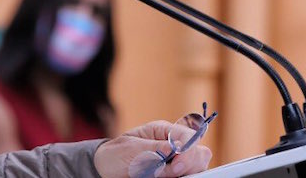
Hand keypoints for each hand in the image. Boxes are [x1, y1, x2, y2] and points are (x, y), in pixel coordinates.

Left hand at [93, 120, 212, 177]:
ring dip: (186, 173)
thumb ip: (153, 148)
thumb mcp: (131, 148)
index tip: (177, 163)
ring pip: (197, 168)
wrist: (105, 171)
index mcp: (165, 131)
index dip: (188, 149)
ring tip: (162, 175)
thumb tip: (174, 148)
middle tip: (172, 171)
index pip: (189, 135)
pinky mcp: (173, 176)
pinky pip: (186, 177)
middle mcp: (174, 146)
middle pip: (200, 153)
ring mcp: (175, 163)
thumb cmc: (116, 154)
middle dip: (190, 162)